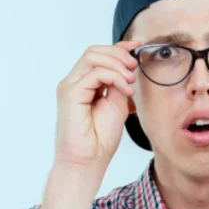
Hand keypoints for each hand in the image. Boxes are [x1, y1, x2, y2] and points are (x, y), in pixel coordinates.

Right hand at [53, 41, 142, 171]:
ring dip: (117, 64)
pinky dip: (114, 77)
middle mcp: (73, 82)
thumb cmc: (100, 139)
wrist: (88, 161)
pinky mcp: (70, 93)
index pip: (98, 55)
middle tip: (134, 66)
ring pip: (93, 56)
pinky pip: (95, 73)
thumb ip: (119, 84)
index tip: (138, 46)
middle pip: (94, 51)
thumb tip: (128, 67)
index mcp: (83, 84)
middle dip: (118, 54)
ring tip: (130, 81)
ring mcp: (69, 86)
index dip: (119, 47)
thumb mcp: (117, 105)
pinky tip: (126, 89)